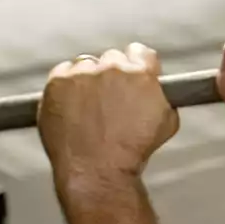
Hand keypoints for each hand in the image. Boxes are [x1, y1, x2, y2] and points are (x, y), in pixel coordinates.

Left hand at [38, 43, 179, 186]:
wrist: (98, 171)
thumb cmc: (132, 153)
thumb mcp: (166, 123)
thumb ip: (162, 97)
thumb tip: (158, 89)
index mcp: (141, 73)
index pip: (140, 52)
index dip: (136, 64)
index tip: (131, 76)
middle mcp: (112, 67)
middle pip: (111, 58)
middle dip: (111, 75)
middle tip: (108, 99)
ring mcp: (82, 74)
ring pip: (85, 65)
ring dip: (87, 79)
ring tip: (87, 107)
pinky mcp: (58, 83)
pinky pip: (62, 73)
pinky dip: (65, 85)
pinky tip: (70, 106)